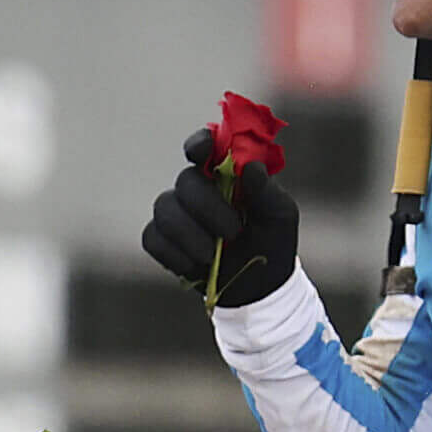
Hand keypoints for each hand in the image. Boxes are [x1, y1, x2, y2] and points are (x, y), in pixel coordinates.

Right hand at [141, 127, 301, 307]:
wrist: (258, 288)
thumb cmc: (271, 242)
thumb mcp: (279, 215)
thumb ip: (266, 190)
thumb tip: (251, 168)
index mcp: (225, 174)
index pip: (205, 145)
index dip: (199, 143)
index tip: (201, 153)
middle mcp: (197, 188)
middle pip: (186, 180)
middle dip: (207, 207)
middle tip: (233, 232)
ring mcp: (176, 213)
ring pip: (165, 208)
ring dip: (189, 234)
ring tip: (212, 256)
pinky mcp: (161, 239)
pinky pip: (152, 237)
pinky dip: (174, 254)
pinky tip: (194, 265)